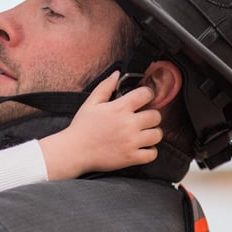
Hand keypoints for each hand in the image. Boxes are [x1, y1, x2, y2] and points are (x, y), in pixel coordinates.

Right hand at [38, 72, 162, 179]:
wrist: (74, 151)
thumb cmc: (81, 127)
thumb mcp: (90, 103)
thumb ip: (105, 87)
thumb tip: (117, 74)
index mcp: (119, 108)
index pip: (146, 94)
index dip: (147, 94)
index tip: (144, 99)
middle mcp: (128, 124)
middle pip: (156, 116)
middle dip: (151, 115)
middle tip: (143, 118)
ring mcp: (131, 142)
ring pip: (157, 135)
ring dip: (152, 133)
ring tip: (143, 133)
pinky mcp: (131, 157)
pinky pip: (152, 154)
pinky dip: (150, 151)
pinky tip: (142, 147)